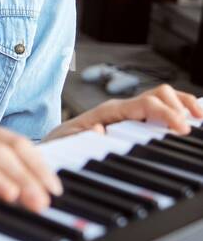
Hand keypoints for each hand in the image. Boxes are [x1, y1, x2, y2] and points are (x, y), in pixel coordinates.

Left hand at [47, 83, 202, 139]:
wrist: (52, 146)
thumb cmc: (59, 144)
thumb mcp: (64, 142)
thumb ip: (78, 137)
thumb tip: (99, 130)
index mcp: (110, 110)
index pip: (146, 104)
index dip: (166, 113)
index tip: (181, 127)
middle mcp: (123, 108)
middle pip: (160, 94)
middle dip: (180, 105)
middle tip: (194, 123)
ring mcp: (129, 112)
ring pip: (163, 99)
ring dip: (183, 104)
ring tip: (199, 117)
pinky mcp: (133, 120)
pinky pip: (158, 110)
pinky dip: (176, 111)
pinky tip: (188, 120)